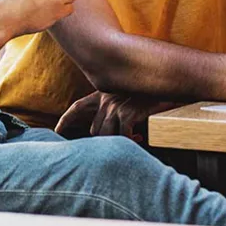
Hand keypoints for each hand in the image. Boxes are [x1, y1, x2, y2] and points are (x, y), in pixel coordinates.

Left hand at [55, 92, 181, 144]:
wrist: (169, 82)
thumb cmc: (151, 93)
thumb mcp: (129, 99)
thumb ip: (116, 112)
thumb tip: (109, 133)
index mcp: (104, 95)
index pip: (78, 107)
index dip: (66, 120)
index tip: (57, 131)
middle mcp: (106, 100)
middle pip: (94, 129)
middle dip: (104, 141)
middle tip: (120, 143)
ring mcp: (116, 106)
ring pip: (105, 135)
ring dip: (117, 142)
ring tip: (133, 140)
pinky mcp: (127, 112)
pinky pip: (122, 135)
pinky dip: (130, 140)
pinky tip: (139, 138)